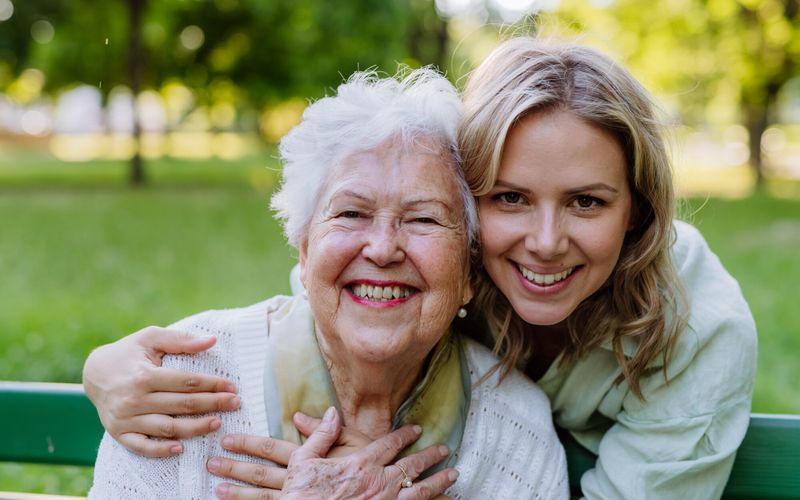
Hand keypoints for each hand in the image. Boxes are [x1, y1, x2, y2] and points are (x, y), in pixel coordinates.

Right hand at [82, 326, 240, 456]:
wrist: (93, 372)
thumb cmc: (128, 352)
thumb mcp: (151, 338)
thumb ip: (181, 339)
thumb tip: (211, 340)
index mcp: (144, 375)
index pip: (186, 382)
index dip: (211, 384)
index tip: (231, 386)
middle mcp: (134, 399)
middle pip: (181, 405)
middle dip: (212, 404)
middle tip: (235, 403)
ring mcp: (126, 419)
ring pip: (167, 427)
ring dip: (195, 428)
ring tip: (217, 423)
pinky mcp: (119, 433)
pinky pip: (141, 446)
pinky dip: (160, 450)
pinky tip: (181, 448)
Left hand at [205, 411, 371, 489]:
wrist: (376, 493)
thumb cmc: (365, 468)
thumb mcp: (352, 443)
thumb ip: (324, 432)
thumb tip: (299, 416)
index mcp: (307, 460)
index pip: (271, 448)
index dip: (248, 444)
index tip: (228, 440)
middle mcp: (297, 481)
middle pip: (259, 474)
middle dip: (234, 468)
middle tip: (212, 463)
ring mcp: (296, 499)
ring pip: (261, 497)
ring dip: (237, 492)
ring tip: (216, 488)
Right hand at [283, 407, 456, 498]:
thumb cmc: (299, 497)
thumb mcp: (302, 462)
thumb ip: (320, 435)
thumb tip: (330, 412)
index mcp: (360, 465)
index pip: (389, 444)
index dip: (405, 435)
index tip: (417, 430)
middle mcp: (378, 484)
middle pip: (411, 466)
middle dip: (430, 456)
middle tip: (443, 449)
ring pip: (419, 492)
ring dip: (438, 482)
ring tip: (453, 475)